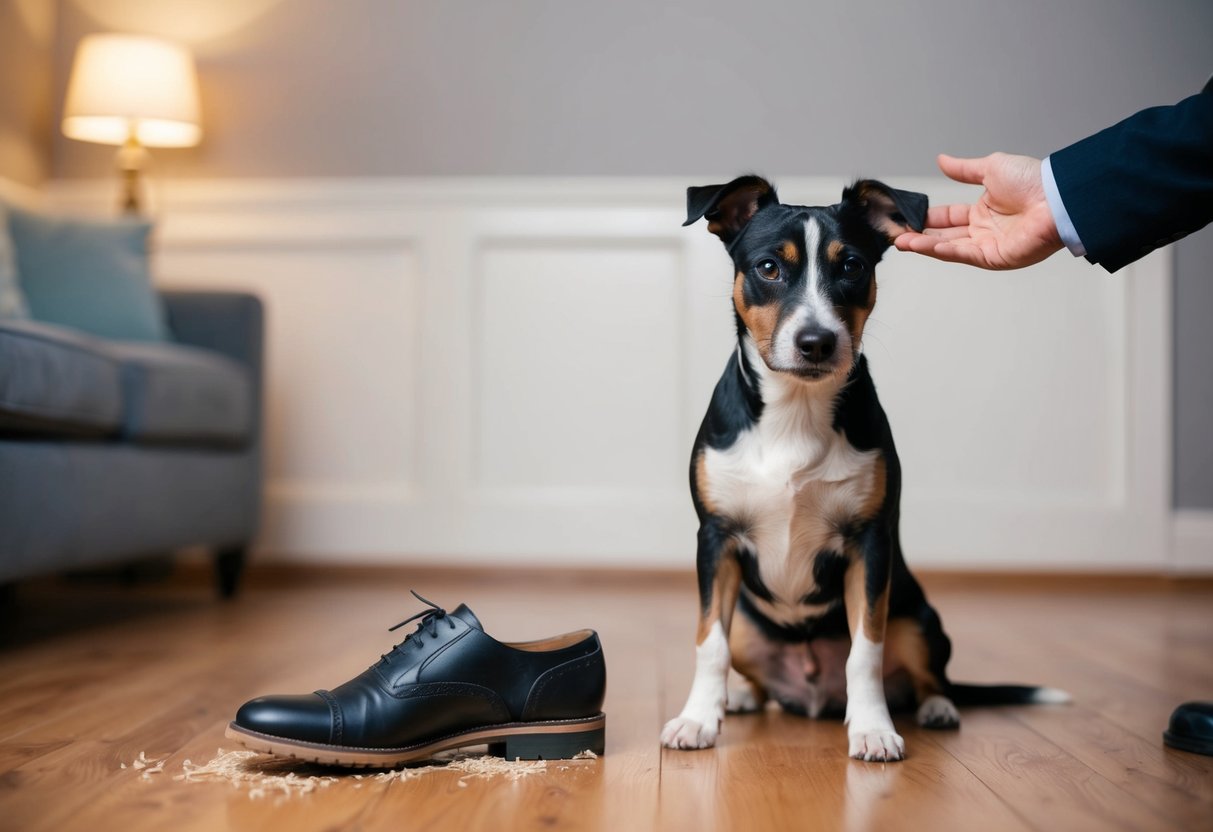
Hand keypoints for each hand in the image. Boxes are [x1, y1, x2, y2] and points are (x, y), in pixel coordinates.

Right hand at [893, 153, 1063, 269]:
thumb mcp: (990, 168)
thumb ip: (963, 169)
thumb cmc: (1033, 181)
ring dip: (924, 245)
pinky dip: (943, 250)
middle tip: (896, 234)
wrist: (1056, 197)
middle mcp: (983, 230)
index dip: (926, 217)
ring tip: (901, 242)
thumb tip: (941, 160)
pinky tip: (925, 245)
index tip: (905, 216)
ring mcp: (988, 245)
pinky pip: (963, 254)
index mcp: (983, 211)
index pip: (947, 217)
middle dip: (918, 235)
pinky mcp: (995, 257)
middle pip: (943, 236)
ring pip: (949, 247)